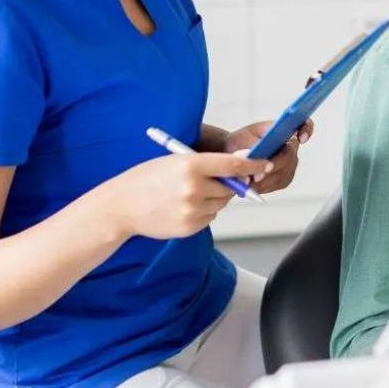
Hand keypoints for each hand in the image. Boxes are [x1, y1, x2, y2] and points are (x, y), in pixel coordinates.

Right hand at [106, 152, 272, 239]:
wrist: (122, 205)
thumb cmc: (148, 177)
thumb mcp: (175, 160)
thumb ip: (206, 164)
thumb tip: (239, 166)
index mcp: (190, 165)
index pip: (232, 164)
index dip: (252, 163)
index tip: (265, 162)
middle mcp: (194, 188)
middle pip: (230, 186)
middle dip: (229, 183)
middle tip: (214, 179)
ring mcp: (192, 210)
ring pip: (221, 203)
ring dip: (215, 197)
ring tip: (190, 192)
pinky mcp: (191, 227)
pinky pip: (210, 216)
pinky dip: (205, 210)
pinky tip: (183, 205)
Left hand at [223, 119, 314, 194]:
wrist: (231, 155)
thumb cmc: (239, 142)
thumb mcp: (241, 138)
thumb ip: (251, 147)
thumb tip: (258, 159)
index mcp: (282, 130)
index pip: (303, 124)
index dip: (306, 129)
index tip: (300, 138)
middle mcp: (289, 146)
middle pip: (290, 156)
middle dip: (274, 166)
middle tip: (257, 175)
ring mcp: (289, 163)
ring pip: (285, 173)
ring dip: (267, 180)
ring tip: (249, 181)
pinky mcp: (284, 178)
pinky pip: (279, 183)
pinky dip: (265, 186)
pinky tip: (253, 186)